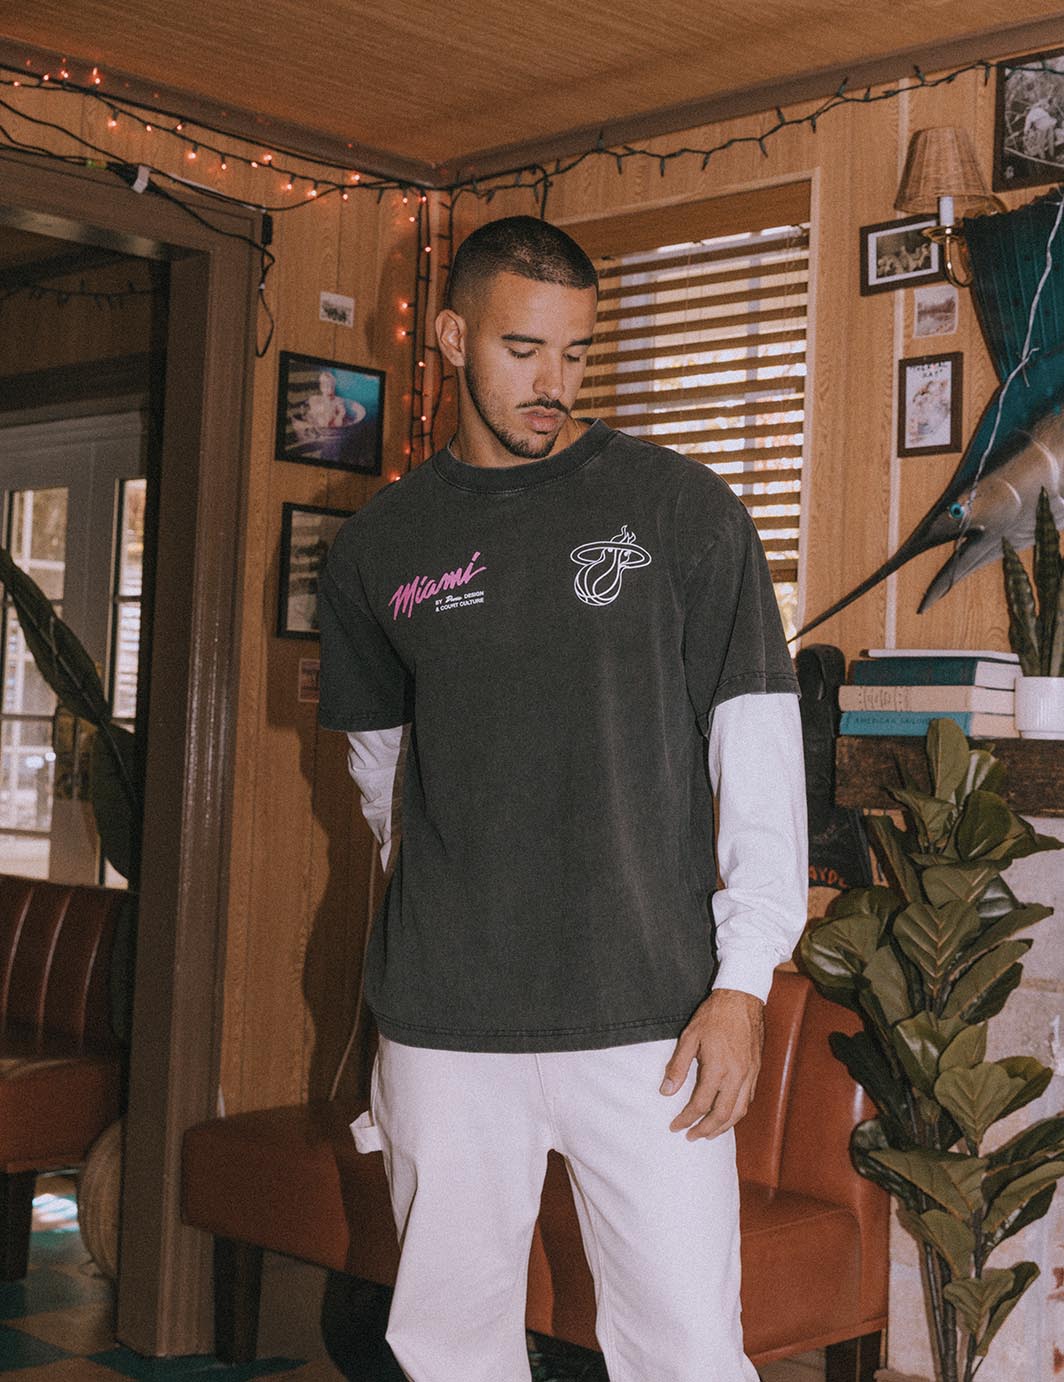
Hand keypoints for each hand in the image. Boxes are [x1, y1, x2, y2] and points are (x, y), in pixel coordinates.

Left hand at [659, 988, 764, 1139]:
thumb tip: (666, 1092)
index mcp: (718, 1068)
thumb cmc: (713, 1016)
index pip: (700, 1104)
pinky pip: (747, 1100)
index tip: (675, 1126)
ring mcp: (749, 1075)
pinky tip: (726, 1115)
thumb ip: (678, 1066)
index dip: (686, 1119)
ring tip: (708, 1134)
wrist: (742, 999)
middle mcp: (737, 1076)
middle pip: (722, 1115)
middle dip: (704, 1130)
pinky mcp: (756, 1071)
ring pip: (738, 1112)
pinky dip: (736, 1114)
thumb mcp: (689, 1037)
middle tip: (690, 1136)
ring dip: (723, 1127)